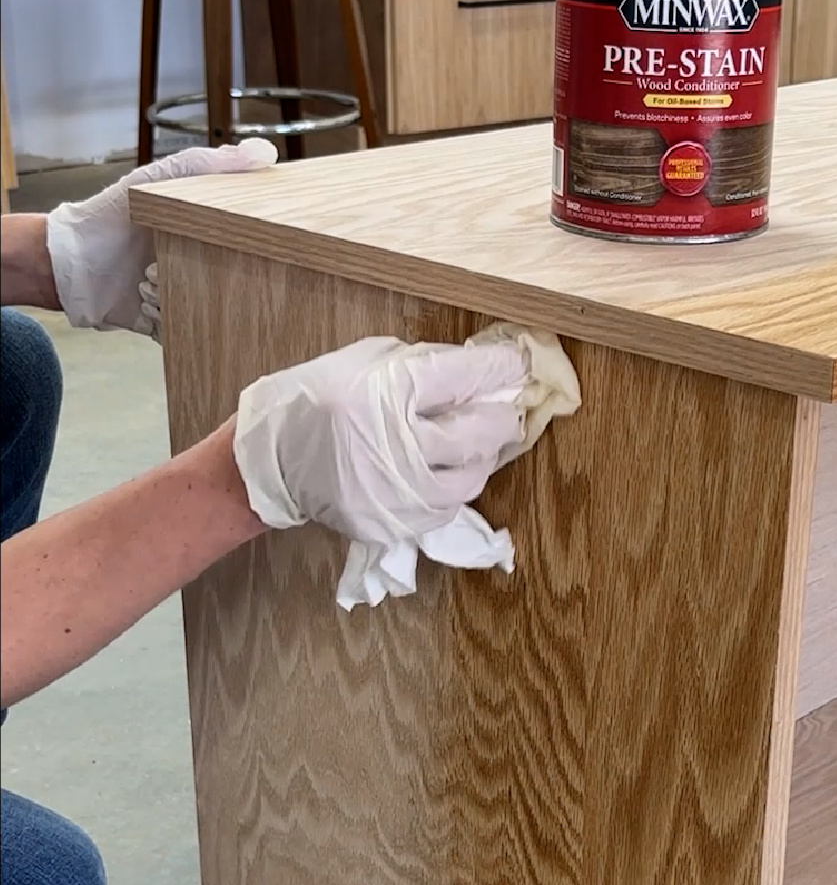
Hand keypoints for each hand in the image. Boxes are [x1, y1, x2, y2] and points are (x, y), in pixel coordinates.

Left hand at [45, 139, 276, 335]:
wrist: (66, 264)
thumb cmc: (107, 217)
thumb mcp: (157, 180)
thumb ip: (208, 164)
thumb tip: (264, 151)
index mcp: (205, 233)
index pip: (245, 240)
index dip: (253, 243)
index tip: (253, 240)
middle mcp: (199, 265)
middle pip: (233, 278)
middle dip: (216, 274)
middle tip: (188, 258)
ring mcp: (183, 295)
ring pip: (208, 307)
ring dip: (177, 294)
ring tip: (150, 276)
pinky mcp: (168, 323)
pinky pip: (186, 332)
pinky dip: (170, 321)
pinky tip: (147, 299)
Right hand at [233, 337, 527, 543]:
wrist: (269, 462)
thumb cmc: (316, 398)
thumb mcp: (364, 360)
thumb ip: (421, 363)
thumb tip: (476, 371)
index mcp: (389, 393)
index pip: (466, 377)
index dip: (500, 368)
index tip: (518, 364)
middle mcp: (399, 445)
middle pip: (480, 432)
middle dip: (503, 416)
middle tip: (509, 408)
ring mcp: (397, 492)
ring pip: (472, 478)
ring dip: (483, 456)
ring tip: (477, 441)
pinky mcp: (393, 524)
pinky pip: (445, 507)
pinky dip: (454, 485)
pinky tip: (447, 469)